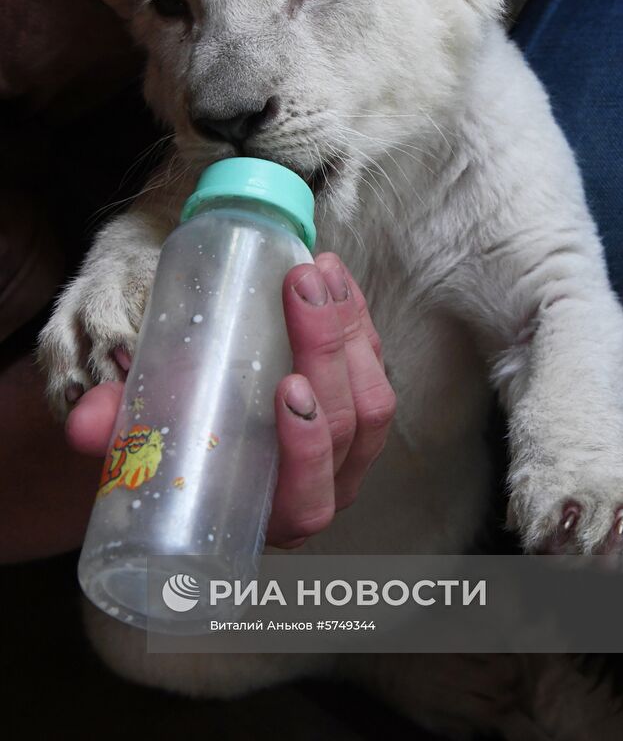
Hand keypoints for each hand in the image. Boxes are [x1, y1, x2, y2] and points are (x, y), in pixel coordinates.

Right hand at [65, 253, 395, 547]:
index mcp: (274, 516)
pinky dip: (358, 316)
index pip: (309, 496)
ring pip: (374, 395)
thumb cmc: (172, 452)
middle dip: (328, 352)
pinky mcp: (360, 405)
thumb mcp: (140, 446)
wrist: (195, 441)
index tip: (288, 389)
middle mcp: (324, 490)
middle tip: (300, 289)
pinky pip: (375, 364)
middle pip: (350, 425)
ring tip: (318, 271)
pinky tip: (332, 273)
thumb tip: (82, 423)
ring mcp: (351, 450)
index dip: (308, 447)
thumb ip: (115, 434)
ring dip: (349, 328)